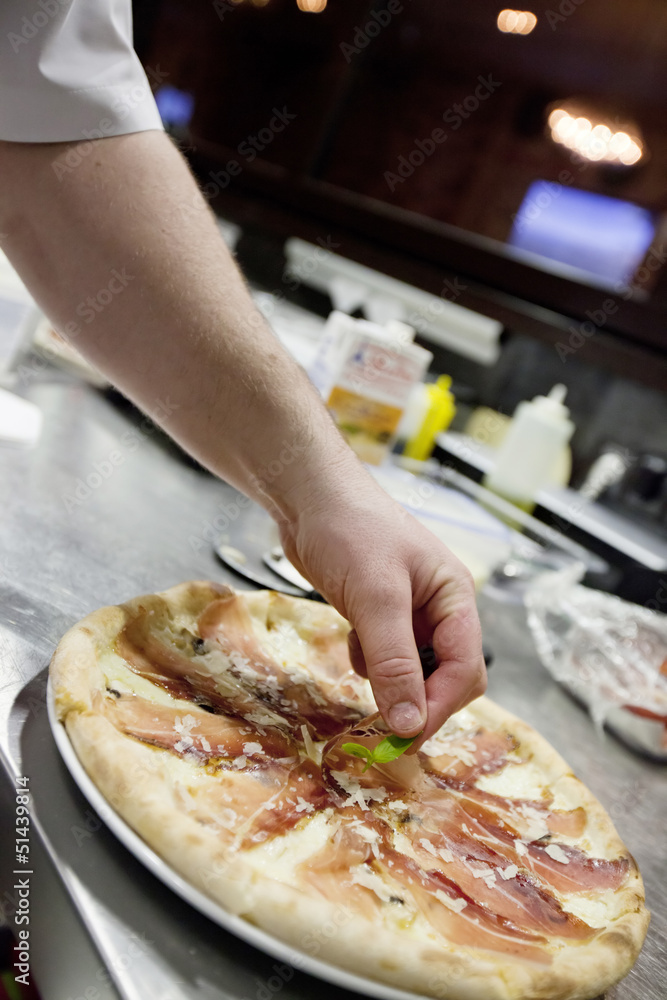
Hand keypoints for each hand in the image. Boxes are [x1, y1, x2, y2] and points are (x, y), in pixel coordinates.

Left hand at [279, 473, 486, 744]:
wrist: (307, 496)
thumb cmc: (350, 531)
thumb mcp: (376, 598)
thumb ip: (395, 662)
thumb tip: (410, 724)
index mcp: (454, 598)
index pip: (466, 669)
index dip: (439, 706)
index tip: (405, 736)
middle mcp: (438, 608)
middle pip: (446, 676)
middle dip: (418, 701)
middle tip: (383, 727)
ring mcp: (407, 611)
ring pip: (413, 670)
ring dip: (391, 682)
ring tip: (364, 671)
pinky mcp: (377, 613)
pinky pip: (385, 656)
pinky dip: (370, 662)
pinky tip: (352, 642)